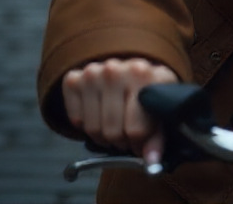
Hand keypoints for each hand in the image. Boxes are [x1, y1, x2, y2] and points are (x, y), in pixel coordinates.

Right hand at [62, 57, 177, 165]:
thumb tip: (151, 162)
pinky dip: (84, 124)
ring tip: (114, 125)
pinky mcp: (73, 78)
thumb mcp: (159, 109)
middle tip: (126, 134)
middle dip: (120, 141)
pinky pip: (75, 119)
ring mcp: (93, 72)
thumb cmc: (146, 92)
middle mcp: (116, 70)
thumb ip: (157, 138)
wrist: (128, 70)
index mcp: (144, 74)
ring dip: (103, 136)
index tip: (141, 141)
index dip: (139, 143)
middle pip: (112, 131)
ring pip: (93, 128)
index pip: (135, 129)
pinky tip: (98, 113)